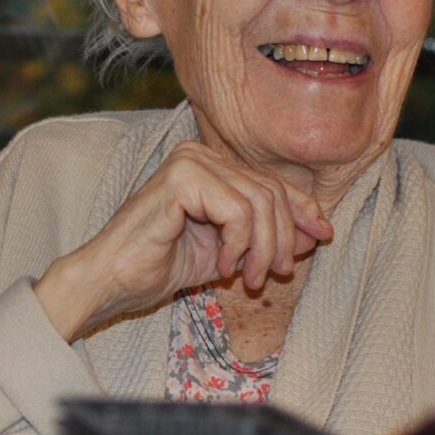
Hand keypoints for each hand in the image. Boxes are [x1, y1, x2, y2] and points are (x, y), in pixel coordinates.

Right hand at [34, 142, 333, 340]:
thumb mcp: (229, 253)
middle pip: (271, 191)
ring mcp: (189, 162)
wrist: (113, 280)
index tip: (322, 236)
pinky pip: (237, 210)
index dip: (303, 209)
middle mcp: (200, 154)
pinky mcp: (181, 178)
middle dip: (282, 238)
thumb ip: (267, 238)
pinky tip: (221, 266)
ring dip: (261, 248)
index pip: (271, 182)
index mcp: (210, 164)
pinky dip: (238, 245)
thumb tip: (317, 231)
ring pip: (259, 201)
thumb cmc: (160, 265)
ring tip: (247, 277)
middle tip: (273, 275)